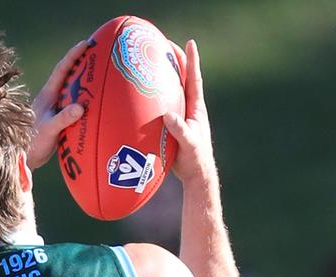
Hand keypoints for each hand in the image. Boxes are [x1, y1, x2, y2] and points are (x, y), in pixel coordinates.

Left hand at [27, 40, 87, 169]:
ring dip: (86, 84)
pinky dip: (87, 102)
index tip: (86, 43)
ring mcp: (56, 110)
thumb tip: (80, 107)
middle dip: (83, 65)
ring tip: (103, 77)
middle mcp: (53, 99)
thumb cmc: (32, 143)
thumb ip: (63, 118)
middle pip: (70, 77)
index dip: (74, 55)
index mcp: (48, 96)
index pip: (62, 70)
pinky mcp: (60, 121)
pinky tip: (97, 105)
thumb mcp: (49, 129)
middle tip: (100, 56)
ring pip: (74, 92)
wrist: (23, 158)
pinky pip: (76, 106)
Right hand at [162, 39, 216, 183]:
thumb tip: (168, 115)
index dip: (192, 61)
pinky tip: (139, 92)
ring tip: (151, 60)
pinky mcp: (171, 125)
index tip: (191, 42)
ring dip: (162, 76)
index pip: (194, 79)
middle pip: (182, 79)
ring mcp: (180, 116)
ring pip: (170, 91)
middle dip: (175, 61)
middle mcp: (189, 109)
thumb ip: (181, 130)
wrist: (195, 175)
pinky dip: (152, 96)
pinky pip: (160, 105)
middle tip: (164, 43)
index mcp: (196, 109)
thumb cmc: (195, 160)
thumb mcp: (189, 144)